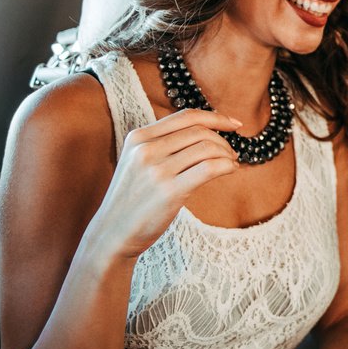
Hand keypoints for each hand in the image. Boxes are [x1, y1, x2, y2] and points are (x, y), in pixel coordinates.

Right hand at [88, 108, 240, 260]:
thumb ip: (163, 144)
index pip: (186, 116)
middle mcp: (146, 149)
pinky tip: (229, 171)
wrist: (113, 232)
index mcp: (139, 137)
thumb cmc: (133, 198)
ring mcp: (157, 170)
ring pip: (207, 148)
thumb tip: (206, 131)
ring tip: (230, 164)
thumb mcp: (138, 161)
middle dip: (223, 140)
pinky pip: (210, 168)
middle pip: (200, 131)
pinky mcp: (170, 191)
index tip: (234, 124)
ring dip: (227, 155)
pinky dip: (227, 166)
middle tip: (231, 154)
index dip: (215, 117)